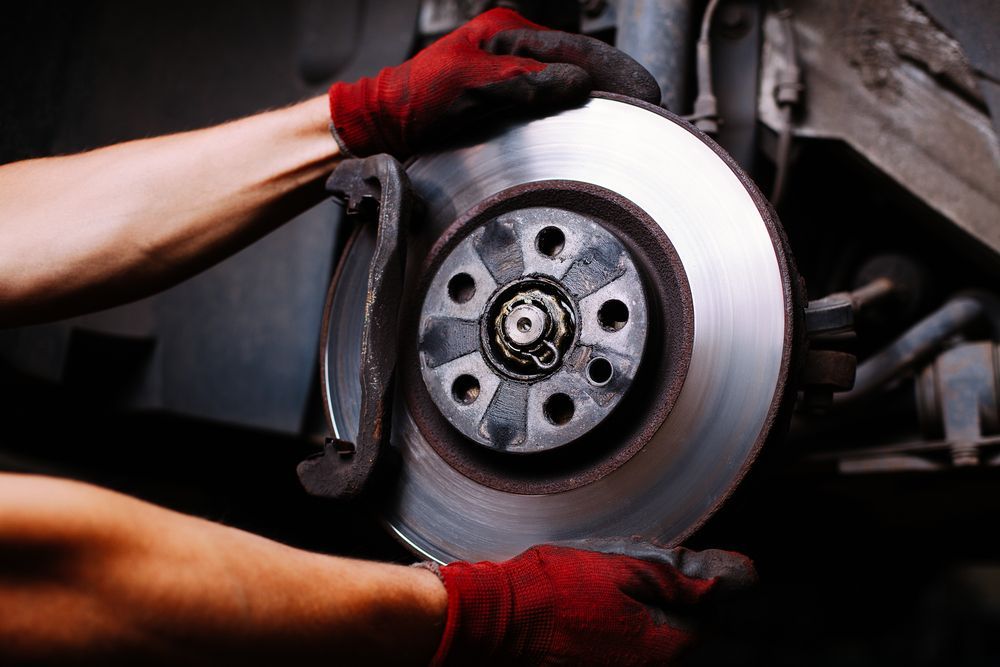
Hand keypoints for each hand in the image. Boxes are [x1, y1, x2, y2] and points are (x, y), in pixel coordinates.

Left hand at [328, 8, 659, 159]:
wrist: (381, 128)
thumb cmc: (413, 103)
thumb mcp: (469, 89)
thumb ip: (523, 83)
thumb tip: (579, 83)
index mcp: (509, 36)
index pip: (580, 48)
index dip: (616, 73)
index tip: (646, 92)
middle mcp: (516, 52)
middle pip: (584, 66)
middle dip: (615, 88)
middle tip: (648, 110)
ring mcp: (514, 77)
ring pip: (572, 88)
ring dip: (598, 105)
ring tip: (628, 124)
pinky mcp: (509, 103)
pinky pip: (555, 106)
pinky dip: (575, 118)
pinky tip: (588, 133)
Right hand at [425, 538, 756, 665]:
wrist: (495, 619)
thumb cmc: (552, 590)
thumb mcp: (623, 567)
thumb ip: (680, 577)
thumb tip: (735, 579)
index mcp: (663, 647)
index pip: (702, 619)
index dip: (684, 589)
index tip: (656, 573)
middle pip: (673, 637)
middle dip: (656, 607)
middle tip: (616, 582)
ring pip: (643, 646)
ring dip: (630, 621)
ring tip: (593, 599)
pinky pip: (616, 653)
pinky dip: (608, 634)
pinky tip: (581, 617)